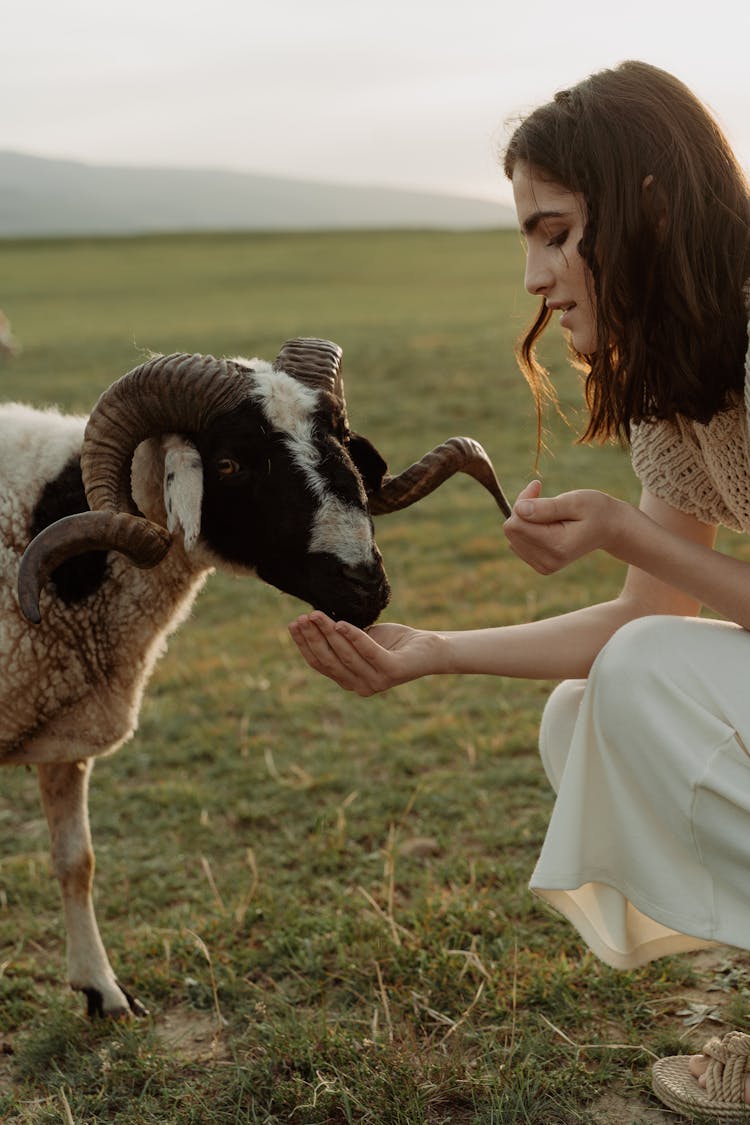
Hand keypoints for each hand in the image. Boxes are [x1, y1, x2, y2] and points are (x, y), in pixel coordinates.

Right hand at [288, 612, 444, 695]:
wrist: (430, 648)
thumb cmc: (394, 643)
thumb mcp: (361, 640)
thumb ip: (341, 639)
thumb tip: (314, 622)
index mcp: (350, 680)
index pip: (320, 664)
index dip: (305, 645)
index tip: (293, 624)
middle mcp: (360, 686)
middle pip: (329, 660)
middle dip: (313, 638)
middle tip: (302, 617)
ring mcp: (376, 681)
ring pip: (345, 655)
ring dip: (328, 633)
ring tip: (317, 615)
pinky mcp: (392, 671)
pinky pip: (368, 652)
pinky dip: (353, 637)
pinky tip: (341, 623)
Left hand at [504, 480, 622, 574]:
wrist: (610, 528)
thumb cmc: (595, 510)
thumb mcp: (575, 502)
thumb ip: (547, 507)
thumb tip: (518, 510)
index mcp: (557, 546)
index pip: (516, 523)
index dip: (523, 501)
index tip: (538, 486)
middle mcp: (548, 561)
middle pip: (511, 530)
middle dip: (522, 509)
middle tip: (541, 494)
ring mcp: (544, 566)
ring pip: (512, 536)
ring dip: (525, 518)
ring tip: (548, 510)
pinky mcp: (541, 565)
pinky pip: (517, 542)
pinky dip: (528, 528)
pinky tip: (546, 522)